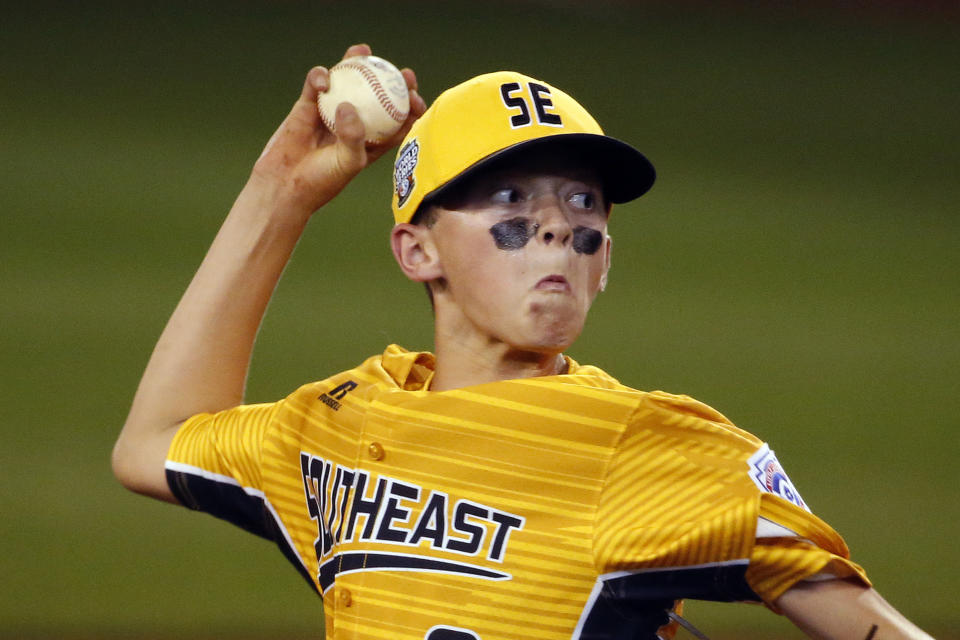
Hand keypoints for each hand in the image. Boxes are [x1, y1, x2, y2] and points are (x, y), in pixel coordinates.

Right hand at [249, 43, 426, 217]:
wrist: (284, 185)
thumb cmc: (322, 181)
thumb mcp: (347, 163)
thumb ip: (352, 137)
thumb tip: (348, 106)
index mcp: (372, 141)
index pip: (398, 121)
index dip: (411, 107)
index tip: (415, 98)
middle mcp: (355, 123)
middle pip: (377, 96)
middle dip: (392, 80)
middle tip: (401, 72)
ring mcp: (332, 111)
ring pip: (347, 82)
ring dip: (355, 63)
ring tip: (363, 52)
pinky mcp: (308, 105)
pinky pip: (316, 84)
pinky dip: (319, 77)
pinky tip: (323, 80)